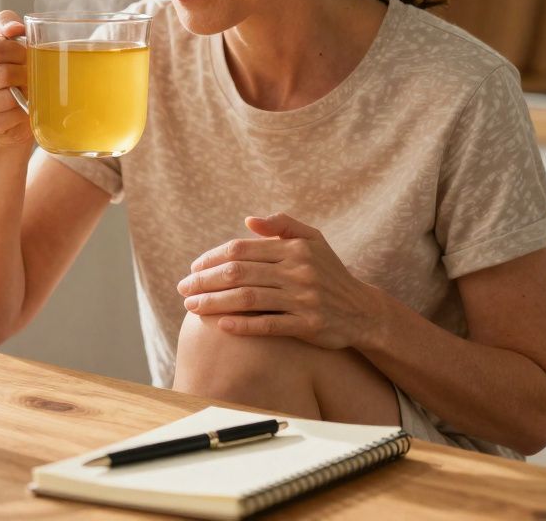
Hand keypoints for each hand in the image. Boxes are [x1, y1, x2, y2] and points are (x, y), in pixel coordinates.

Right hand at [0, 10, 31, 146]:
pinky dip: (23, 113)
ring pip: (8, 97)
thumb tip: (15, 28)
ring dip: (26, 94)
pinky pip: (10, 118)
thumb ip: (7, 24)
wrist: (7, 111)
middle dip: (25, 73)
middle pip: (4, 74)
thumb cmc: (7, 70)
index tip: (28, 55)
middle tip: (33, 75)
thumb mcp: (5, 42)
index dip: (19, 51)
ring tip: (29, 90)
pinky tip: (23, 108)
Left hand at [176, 213, 384, 349]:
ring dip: (214, 303)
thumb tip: (249, 220)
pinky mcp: (308, 325)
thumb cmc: (329, 273)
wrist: (362, 311)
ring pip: (248, 299)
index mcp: (294, 248)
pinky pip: (268, 325)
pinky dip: (242, 325)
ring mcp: (303, 299)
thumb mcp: (313, 240)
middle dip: (205, 281)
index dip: (212, 257)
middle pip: (239, 273)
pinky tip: (220, 325)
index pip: (241, 249)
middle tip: (183, 288)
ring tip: (192, 307)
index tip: (193, 268)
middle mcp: (298, 271)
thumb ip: (283, 225)